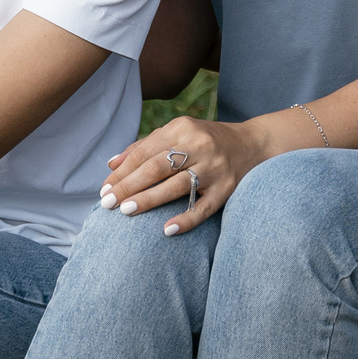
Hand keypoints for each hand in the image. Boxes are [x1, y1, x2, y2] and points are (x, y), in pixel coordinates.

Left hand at [97, 116, 268, 236]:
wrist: (253, 144)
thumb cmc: (206, 140)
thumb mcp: (178, 133)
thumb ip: (146, 146)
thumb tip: (111, 164)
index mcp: (182, 128)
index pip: (144, 152)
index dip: (122, 171)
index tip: (103, 188)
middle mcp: (199, 145)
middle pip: (157, 167)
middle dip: (128, 185)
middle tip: (106, 202)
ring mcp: (215, 168)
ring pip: (177, 186)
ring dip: (149, 199)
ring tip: (126, 211)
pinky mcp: (227, 189)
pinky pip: (204, 208)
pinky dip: (185, 219)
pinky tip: (166, 230)